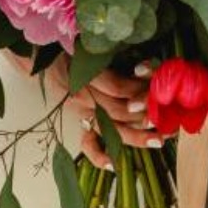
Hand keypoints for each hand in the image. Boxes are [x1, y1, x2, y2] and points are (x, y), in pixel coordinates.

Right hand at [3, 49, 162, 170]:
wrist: (39, 55)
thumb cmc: (70, 44)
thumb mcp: (89, 41)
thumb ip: (111, 51)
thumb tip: (142, 63)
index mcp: (84, 73)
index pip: (116, 87)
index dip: (138, 91)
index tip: (158, 90)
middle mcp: (82, 96)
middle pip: (117, 111)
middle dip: (145, 115)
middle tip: (168, 117)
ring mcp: (80, 111)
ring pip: (109, 130)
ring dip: (136, 136)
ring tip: (158, 140)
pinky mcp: (79, 120)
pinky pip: (86, 143)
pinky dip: (98, 156)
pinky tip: (112, 166)